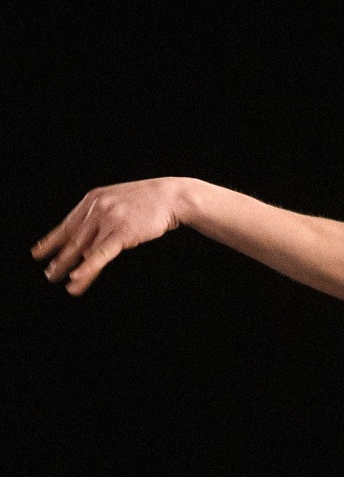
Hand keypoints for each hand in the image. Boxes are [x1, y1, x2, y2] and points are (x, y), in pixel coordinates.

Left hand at [32, 178, 187, 295]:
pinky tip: (77, 277)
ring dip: (69, 266)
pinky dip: (88, 266)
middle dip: (58, 258)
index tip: (38, 252)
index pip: (67, 224)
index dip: (52, 240)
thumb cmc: (151, 202)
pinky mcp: (122, 233)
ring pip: (84, 249)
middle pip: (72, 238)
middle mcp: (96, 209)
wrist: (172, 196)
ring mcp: (108, 220)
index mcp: (92, 200)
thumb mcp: (120, 202)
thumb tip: (92, 244)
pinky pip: (101, 254)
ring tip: (58, 280)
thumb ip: (104, 218)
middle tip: (49, 274)